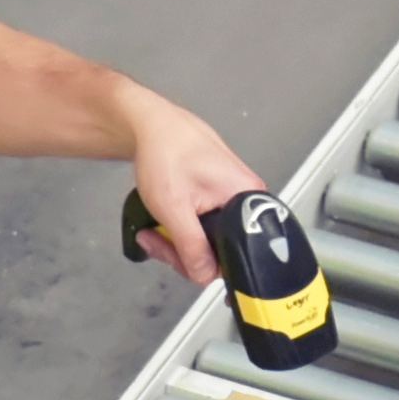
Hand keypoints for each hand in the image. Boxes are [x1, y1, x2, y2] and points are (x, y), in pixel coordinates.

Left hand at [121, 108, 268, 282]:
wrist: (151, 125)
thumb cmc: (165, 151)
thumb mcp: (174, 208)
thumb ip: (192, 247)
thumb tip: (204, 274)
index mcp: (247, 200)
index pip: (234, 255)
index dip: (201, 262)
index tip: (177, 256)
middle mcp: (246, 199)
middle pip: (220, 250)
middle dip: (182, 252)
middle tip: (156, 240)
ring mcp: (232, 197)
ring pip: (208, 240)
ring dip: (176, 242)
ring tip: (153, 229)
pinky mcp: (218, 196)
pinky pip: (203, 226)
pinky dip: (180, 229)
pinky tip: (162, 221)